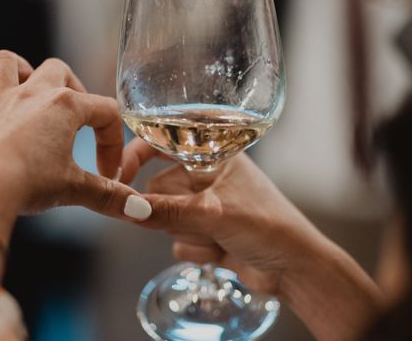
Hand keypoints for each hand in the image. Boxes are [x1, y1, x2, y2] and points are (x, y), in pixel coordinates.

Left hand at [0, 51, 148, 279]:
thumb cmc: (29, 183)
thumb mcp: (75, 189)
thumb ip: (110, 197)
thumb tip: (142, 211)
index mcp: (65, 106)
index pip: (105, 111)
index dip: (113, 143)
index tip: (108, 172)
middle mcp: (31, 94)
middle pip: (58, 70)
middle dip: (71, 88)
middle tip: (74, 118)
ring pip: (6, 62)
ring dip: (18, 71)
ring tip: (26, 92)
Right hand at [122, 141, 381, 340]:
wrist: (293, 270)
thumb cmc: (266, 225)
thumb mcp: (213, 213)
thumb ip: (166, 210)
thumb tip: (125, 207)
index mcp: (213, 155)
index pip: (164, 141)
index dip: (139, 153)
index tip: (119, 173)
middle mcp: (205, 177)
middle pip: (159, 189)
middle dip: (172, 211)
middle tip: (200, 219)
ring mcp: (203, 206)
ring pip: (165, 218)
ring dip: (188, 235)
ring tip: (219, 237)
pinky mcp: (203, 233)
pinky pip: (176, 242)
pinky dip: (195, 251)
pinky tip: (221, 253)